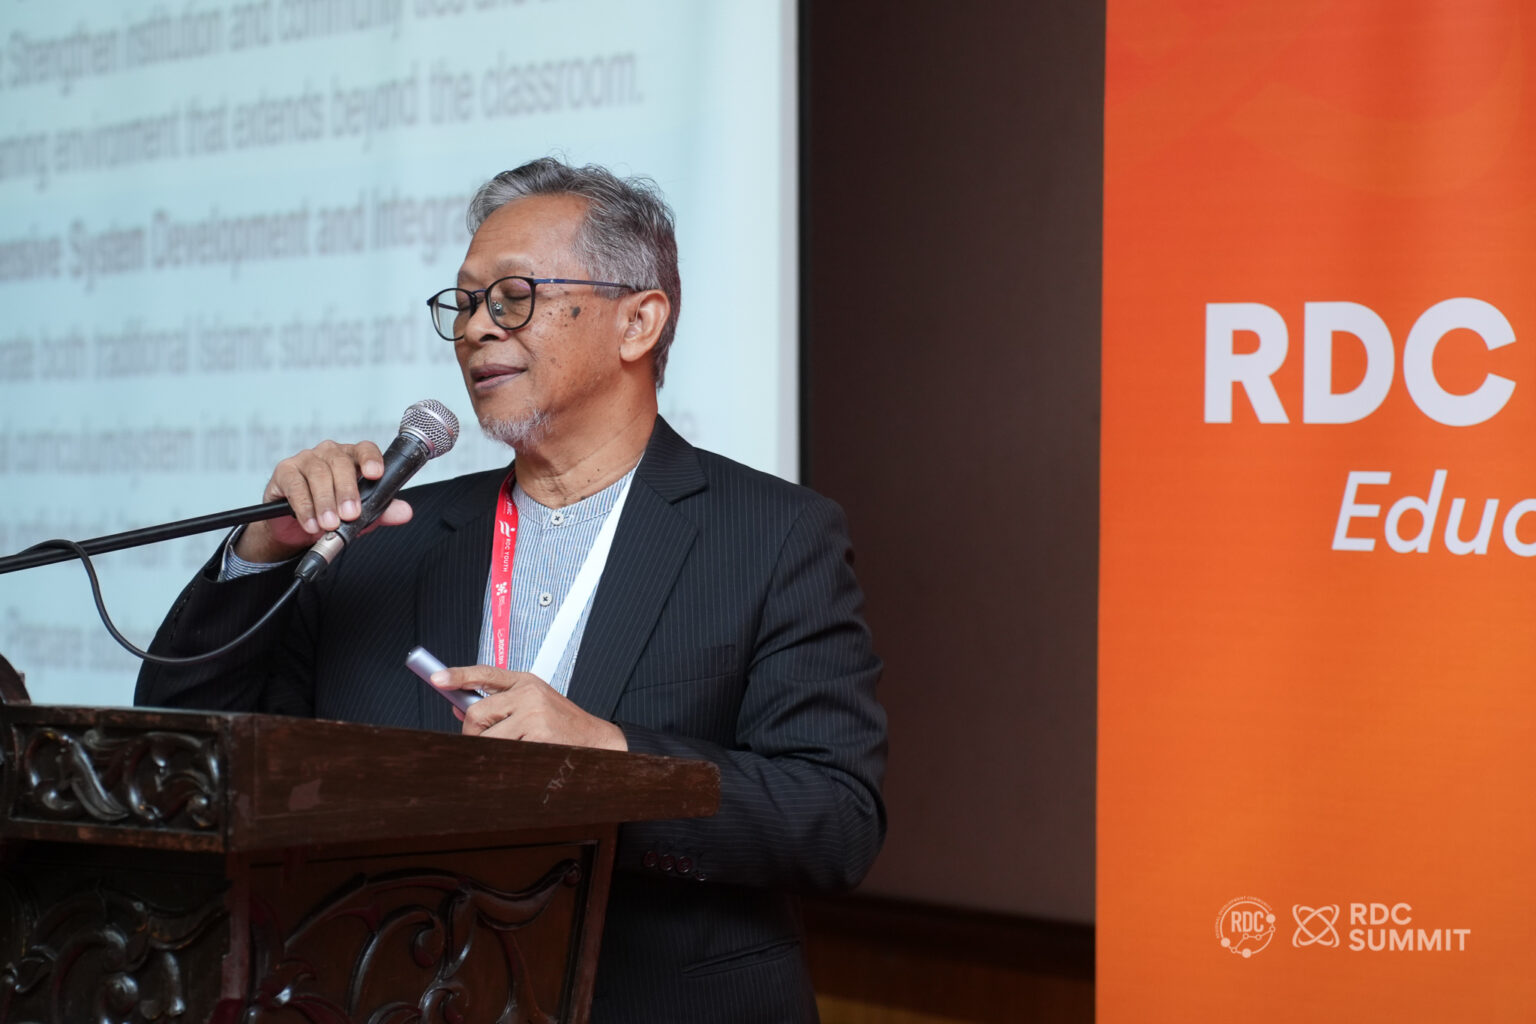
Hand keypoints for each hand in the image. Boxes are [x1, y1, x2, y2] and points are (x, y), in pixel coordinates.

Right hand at [235, 440, 412, 562]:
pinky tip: (310, 523)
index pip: (365, 449)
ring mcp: (306, 459)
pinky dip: (304, 507)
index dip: (371, 459)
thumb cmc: (334, 512)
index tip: (376, 474)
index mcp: (353, 458)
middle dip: (347, 491)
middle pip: (340, 463)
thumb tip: (405, 512)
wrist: (297, 527)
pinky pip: (295, 486)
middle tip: (350, 514)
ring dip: (325, 502)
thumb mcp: (361, 515)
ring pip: (318, 474)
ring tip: (330, 524)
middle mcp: (330, 453)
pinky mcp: (285, 471)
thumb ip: (382, 511)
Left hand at [431, 666, 627, 750]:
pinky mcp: (538, 736)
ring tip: (512, 748)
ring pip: (488, 739)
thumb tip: (458, 707)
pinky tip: (526, 755)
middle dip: (473, 732)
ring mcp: (534, 714)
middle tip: (483, 740)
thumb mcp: (532, 704)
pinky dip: (508, 759)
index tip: (437, 679)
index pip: (484, 673)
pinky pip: (505, 753)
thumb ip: (498, 704)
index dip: (457, 675)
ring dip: (491, 749)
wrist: (597, 740)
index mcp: (526, 681)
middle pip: (477, 713)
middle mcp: (529, 693)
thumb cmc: (562, 723)